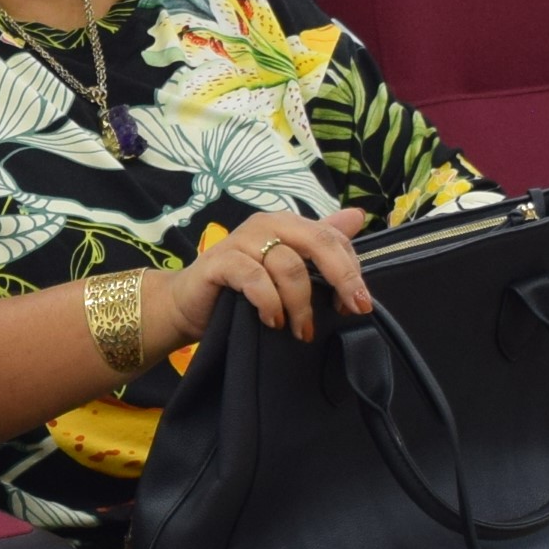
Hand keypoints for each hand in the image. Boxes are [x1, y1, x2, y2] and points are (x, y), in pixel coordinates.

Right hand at [150, 206, 373, 356]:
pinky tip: (273, 321)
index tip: (359, 304)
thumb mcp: (286, 269)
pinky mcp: (220, 261)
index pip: (333, 238)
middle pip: (318, 243)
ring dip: (301, 305)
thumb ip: (321, 245)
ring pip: (289, 267)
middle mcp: (267, 225)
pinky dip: (269, 303)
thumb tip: (358, 216)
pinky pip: (255, 279)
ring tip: (301, 331)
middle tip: (353, 310)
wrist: (189, 304)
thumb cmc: (241, 288)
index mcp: (287, 224)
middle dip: (342, 278)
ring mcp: (242, 240)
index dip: (352, 270)